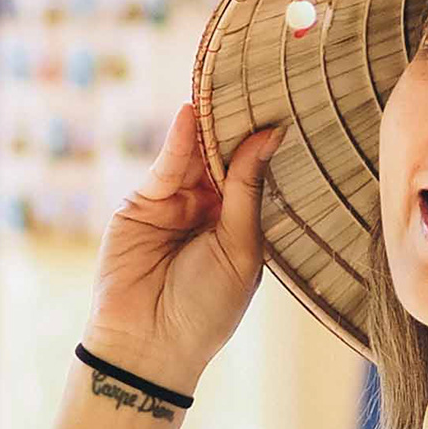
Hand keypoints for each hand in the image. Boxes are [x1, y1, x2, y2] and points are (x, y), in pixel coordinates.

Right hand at [81, 104, 281, 392]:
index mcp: (240, 225)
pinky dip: (177, 140)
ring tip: (227, 89)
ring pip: (195, 156)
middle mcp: (208, 210)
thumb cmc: (206, 309)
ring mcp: (174, 205)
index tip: (286, 106)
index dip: (263, 144)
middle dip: (236, 126)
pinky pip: (164, 167)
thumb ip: (248, 190)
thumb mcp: (240, 248)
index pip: (253, 174)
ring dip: (209, 126)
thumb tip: (270, 136)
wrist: (150, 345)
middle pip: (223, 157)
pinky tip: (191, 114)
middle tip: (260, 84)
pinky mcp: (141, 204)